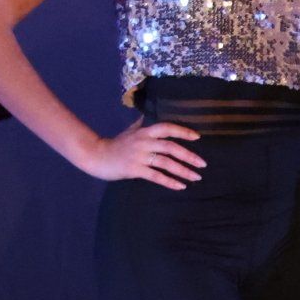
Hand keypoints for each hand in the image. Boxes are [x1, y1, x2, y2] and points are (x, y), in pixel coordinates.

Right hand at [74, 121, 204, 188]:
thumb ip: (142, 124)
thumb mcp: (130, 131)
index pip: (167, 127)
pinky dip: (170, 182)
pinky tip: (181, 186)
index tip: (198, 137)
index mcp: (144, 131)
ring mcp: (139, 156)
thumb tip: (151, 113)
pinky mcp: (134, 169)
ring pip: (166, 163)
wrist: (96, 156)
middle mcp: (143, 142)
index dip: (183, 131)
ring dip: (183, 171)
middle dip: (189, 156)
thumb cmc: (116, 144)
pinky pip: (156, 176)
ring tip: (196, 177)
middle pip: (170, 147)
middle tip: (203, 164)